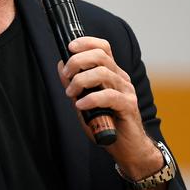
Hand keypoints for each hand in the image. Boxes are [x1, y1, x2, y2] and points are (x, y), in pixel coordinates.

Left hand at [57, 36, 161, 178]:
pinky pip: (109, 96)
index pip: (103, 47)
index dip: (87, 42)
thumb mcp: (84, 100)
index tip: (70, 47)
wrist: (126, 148)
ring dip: (81, 81)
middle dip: (77, 61)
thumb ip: (74, 84)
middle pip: (101, 56)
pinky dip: (91, 98)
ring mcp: (126, 91)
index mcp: (112, 73)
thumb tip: (61, 66)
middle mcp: (120, 79)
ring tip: (70, 94)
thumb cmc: (106, 123)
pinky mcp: (128, 106)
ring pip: (103, 73)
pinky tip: (80, 105)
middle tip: (66, 75)